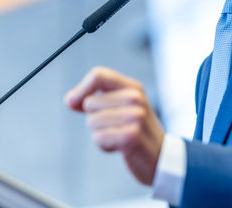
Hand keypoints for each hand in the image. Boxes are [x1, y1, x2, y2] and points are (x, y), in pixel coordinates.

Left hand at [64, 67, 164, 184]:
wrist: (161, 156)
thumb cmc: (136, 130)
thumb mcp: (121, 108)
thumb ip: (96, 99)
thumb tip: (69, 100)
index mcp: (132, 87)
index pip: (98, 75)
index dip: (81, 89)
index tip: (73, 104)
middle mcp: (135, 97)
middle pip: (90, 102)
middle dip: (94, 118)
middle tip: (114, 126)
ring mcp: (135, 116)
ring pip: (92, 122)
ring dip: (100, 134)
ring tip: (118, 136)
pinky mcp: (131, 136)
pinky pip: (98, 138)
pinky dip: (104, 145)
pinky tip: (120, 147)